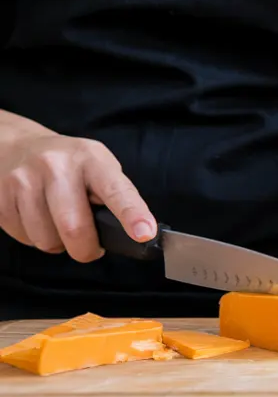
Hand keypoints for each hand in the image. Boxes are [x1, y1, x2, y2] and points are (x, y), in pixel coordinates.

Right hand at [0, 133, 156, 261]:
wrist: (17, 147)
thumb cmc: (69, 164)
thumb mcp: (98, 167)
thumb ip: (114, 196)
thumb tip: (134, 232)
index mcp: (91, 160)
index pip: (116, 190)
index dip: (132, 215)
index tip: (145, 234)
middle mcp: (56, 167)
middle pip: (74, 228)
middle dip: (86, 249)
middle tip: (90, 247)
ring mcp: (24, 180)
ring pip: (47, 240)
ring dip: (58, 244)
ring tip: (59, 224)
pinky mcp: (1, 198)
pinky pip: (24, 238)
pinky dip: (36, 238)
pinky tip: (38, 218)